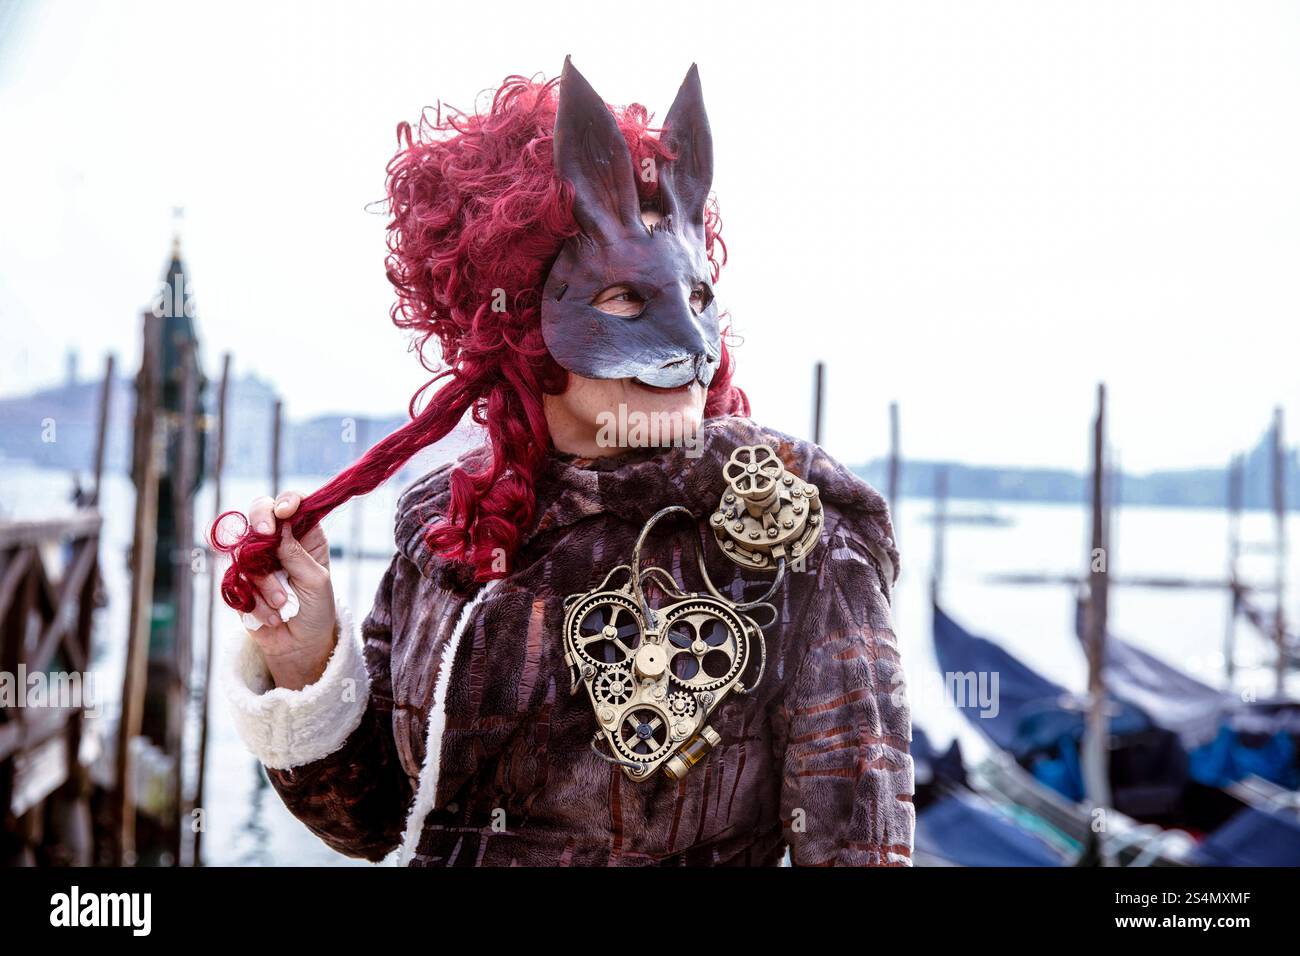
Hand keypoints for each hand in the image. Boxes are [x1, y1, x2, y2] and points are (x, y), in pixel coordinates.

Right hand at [241, 491, 336, 689]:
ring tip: (282, 604)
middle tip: (265, 533)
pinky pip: (235, 579)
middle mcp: (278, 541)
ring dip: (264, 581)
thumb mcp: (316, 581)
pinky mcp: (239, 580)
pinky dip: (254, 599)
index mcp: (305, 535)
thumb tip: (279, 526)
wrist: (299, 645)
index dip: (286, 502)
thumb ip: (297, 553)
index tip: (284, 511)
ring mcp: (256, 559)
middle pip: (260, 513)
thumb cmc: (316, 609)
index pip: (293, 504)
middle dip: (260, 521)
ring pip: (246, 550)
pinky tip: (271, 615)